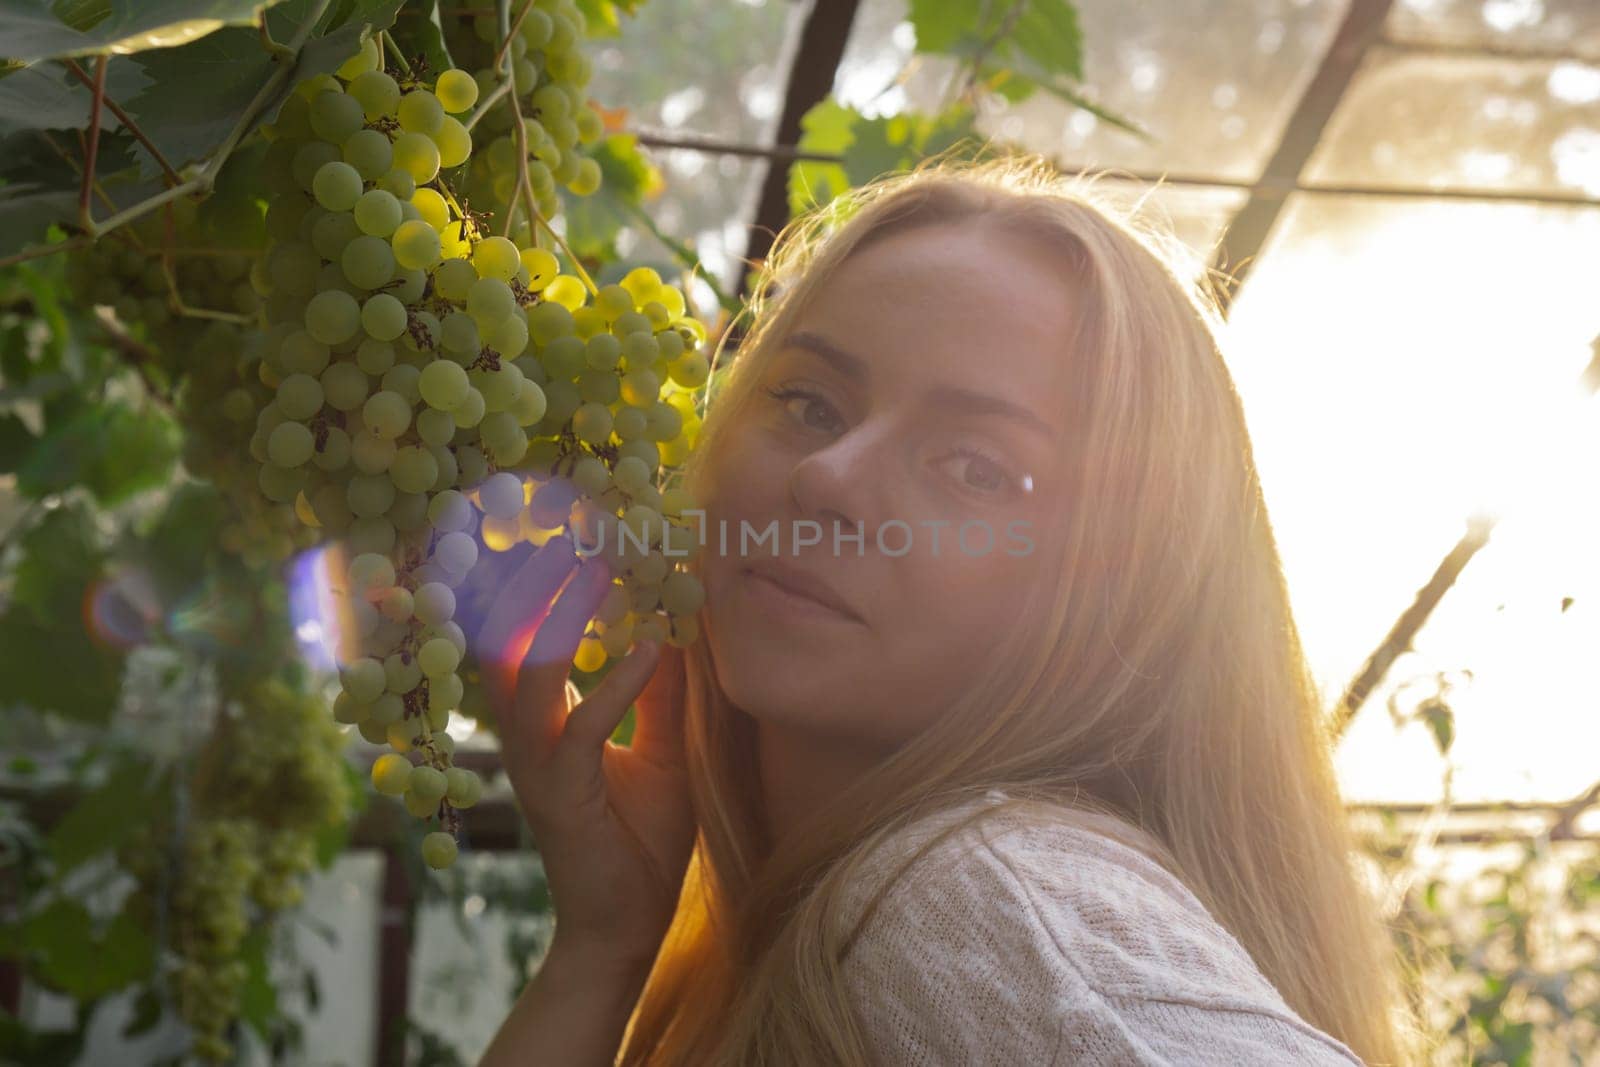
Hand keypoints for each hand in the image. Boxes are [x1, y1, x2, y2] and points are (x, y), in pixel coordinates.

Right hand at [474, 535, 695, 965]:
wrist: (628, 926)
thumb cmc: (643, 838)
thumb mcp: (662, 746)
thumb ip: (662, 690)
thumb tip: (678, 626)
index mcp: (542, 720)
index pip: (520, 634)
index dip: (530, 579)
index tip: (560, 521)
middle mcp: (526, 734)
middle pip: (502, 638)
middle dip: (523, 577)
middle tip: (561, 518)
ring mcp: (536, 764)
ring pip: (527, 673)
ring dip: (559, 615)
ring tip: (595, 565)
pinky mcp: (562, 796)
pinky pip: (581, 729)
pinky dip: (615, 685)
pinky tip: (651, 649)